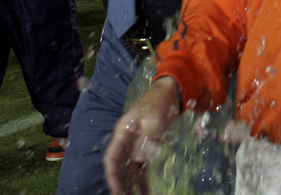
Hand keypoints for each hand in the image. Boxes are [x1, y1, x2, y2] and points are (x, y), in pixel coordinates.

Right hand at [105, 78, 181, 194]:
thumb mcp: (153, 119)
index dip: (111, 173)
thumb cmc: (157, 103)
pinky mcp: (145, 150)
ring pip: (129, 171)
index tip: (114, 187)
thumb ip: (147, 139)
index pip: (112, 156)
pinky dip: (143, 182)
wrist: (168, 95)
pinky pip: (142, 169)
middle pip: (119, 167)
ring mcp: (135, 147)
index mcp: (123, 133)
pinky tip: (146, 193)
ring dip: (131, 187)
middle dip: (120, 185)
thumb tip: (140, 159)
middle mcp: (126, 143)